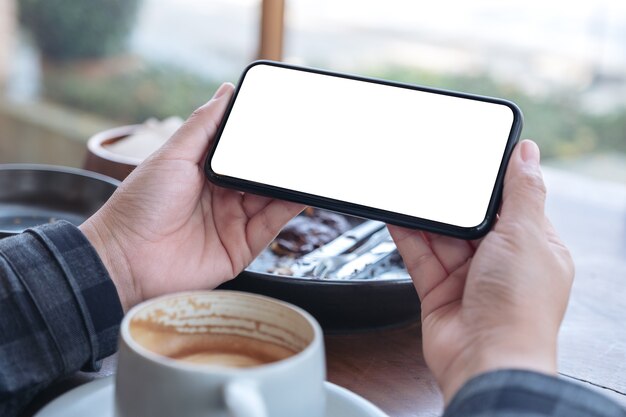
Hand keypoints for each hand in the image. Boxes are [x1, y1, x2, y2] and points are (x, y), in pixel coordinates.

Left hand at [80, 83, 303, 310]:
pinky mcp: (242, 247)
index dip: (261, 137)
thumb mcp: (173, 155)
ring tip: (309, 163)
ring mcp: (233, 221)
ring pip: (271, 197)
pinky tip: (301, 191)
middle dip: (281, 160)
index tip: (284, 119)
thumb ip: (203, 125)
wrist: (125, 260)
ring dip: (289, 182)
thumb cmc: (139, 205)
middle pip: (260, 174)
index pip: (241, 150)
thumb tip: (226, 91)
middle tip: (304, 142)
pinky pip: (272, 225)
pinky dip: (289, 207)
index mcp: (204, 171)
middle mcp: (222, 196)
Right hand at [388, 140, 573, 401]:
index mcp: (533, 248)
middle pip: (471, 222)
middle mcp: (500, 264)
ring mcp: (468, 278)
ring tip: (409, 191)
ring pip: (441, 237)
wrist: (485, 360)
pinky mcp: (439, 291)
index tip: (471, 164)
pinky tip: (398, 217)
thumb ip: (523, 191)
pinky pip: (420, 256)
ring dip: (426, 217)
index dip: (491, 186)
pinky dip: (408, 236)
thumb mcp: (526, 235)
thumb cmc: (518, 307)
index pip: (511, 206)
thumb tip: (528, 154)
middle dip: (452, 203)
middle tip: (433, 176)